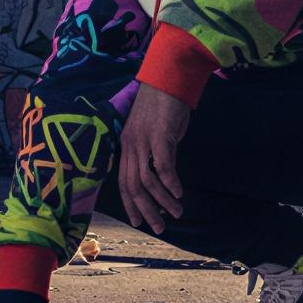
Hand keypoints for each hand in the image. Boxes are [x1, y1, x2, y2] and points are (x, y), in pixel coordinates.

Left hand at [119, 84, 190, 233]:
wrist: (169, 75)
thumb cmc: (165, 102)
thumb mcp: (157, 130)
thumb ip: (157, 150)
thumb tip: (164, 171)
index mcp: (127, 144)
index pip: (123, 180)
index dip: (130, 203)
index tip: (139, 221)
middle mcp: (130, 144)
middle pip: (132, 186)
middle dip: (146, 210)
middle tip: (158, 226)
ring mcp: (143, 139)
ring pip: (147, 180)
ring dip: (162, 200)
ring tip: (176, 212)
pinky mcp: (159, 134)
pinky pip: (162, 165)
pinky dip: (170, 182)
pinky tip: (179, 193)